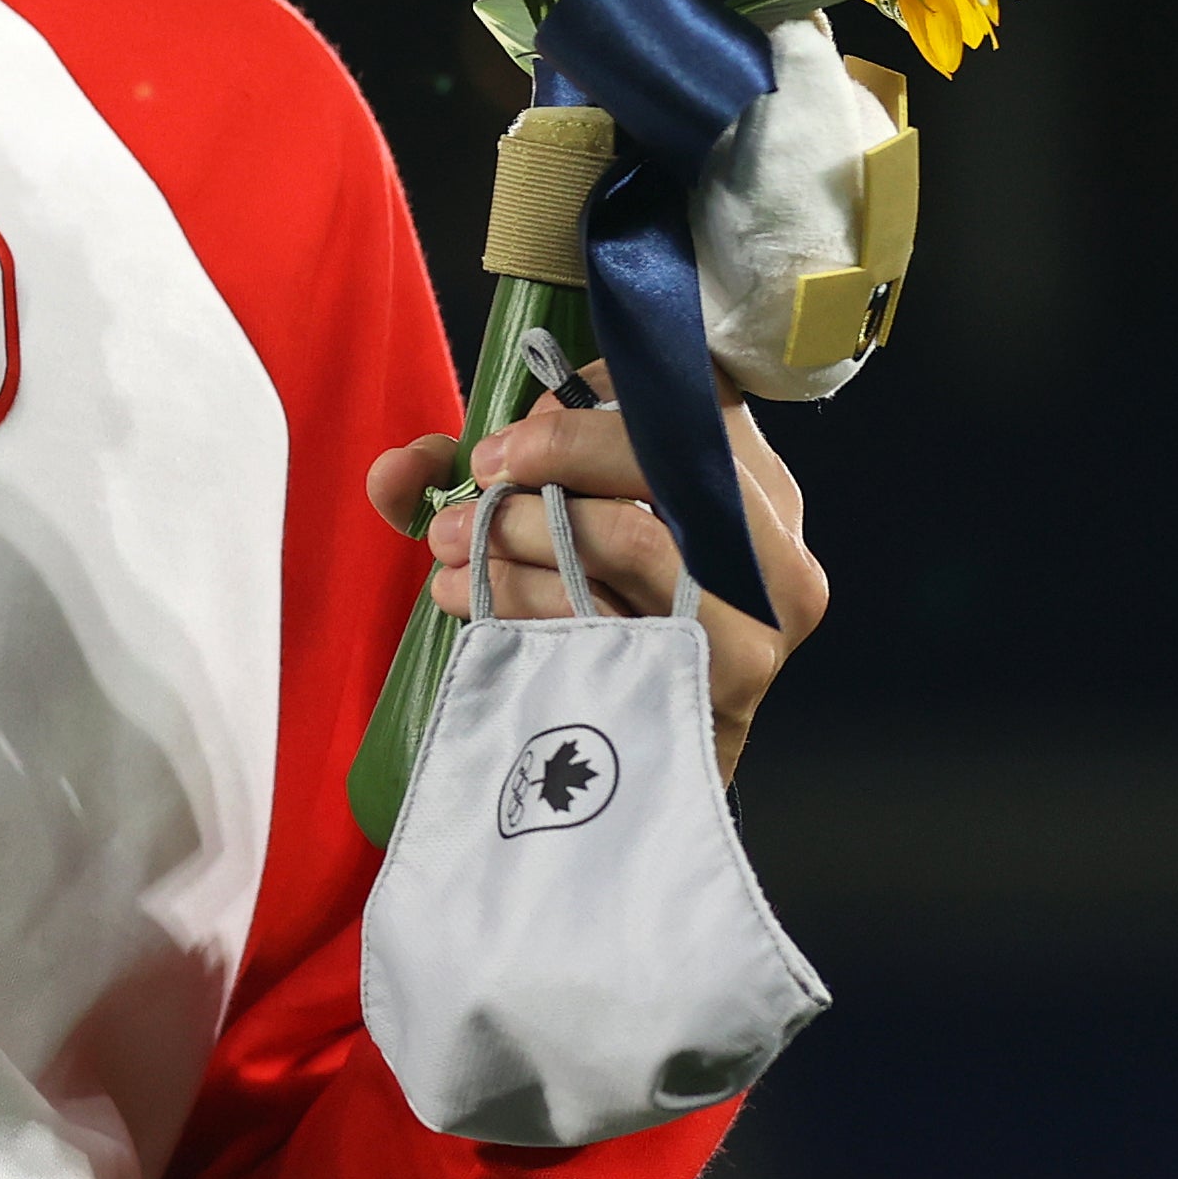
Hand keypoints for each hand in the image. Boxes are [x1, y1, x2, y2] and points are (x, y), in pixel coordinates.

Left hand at [364, 375, 829, 784]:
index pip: (691, 398)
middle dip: (557, 452)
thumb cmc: (596, 629)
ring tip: (453, 543)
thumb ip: (486, 481)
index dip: (593, 402)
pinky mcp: (718, 687)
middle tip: (483, 473)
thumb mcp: (556, 527)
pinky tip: (466, 596)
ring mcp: (757, 624)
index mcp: (753, 488)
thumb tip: (402, 469)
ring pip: (631, 537)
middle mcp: (775, 550)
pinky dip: (522, 597)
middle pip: (669, 458)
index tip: (517, 431)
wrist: (632, 780)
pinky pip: (607, 620)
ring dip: (521, 528)